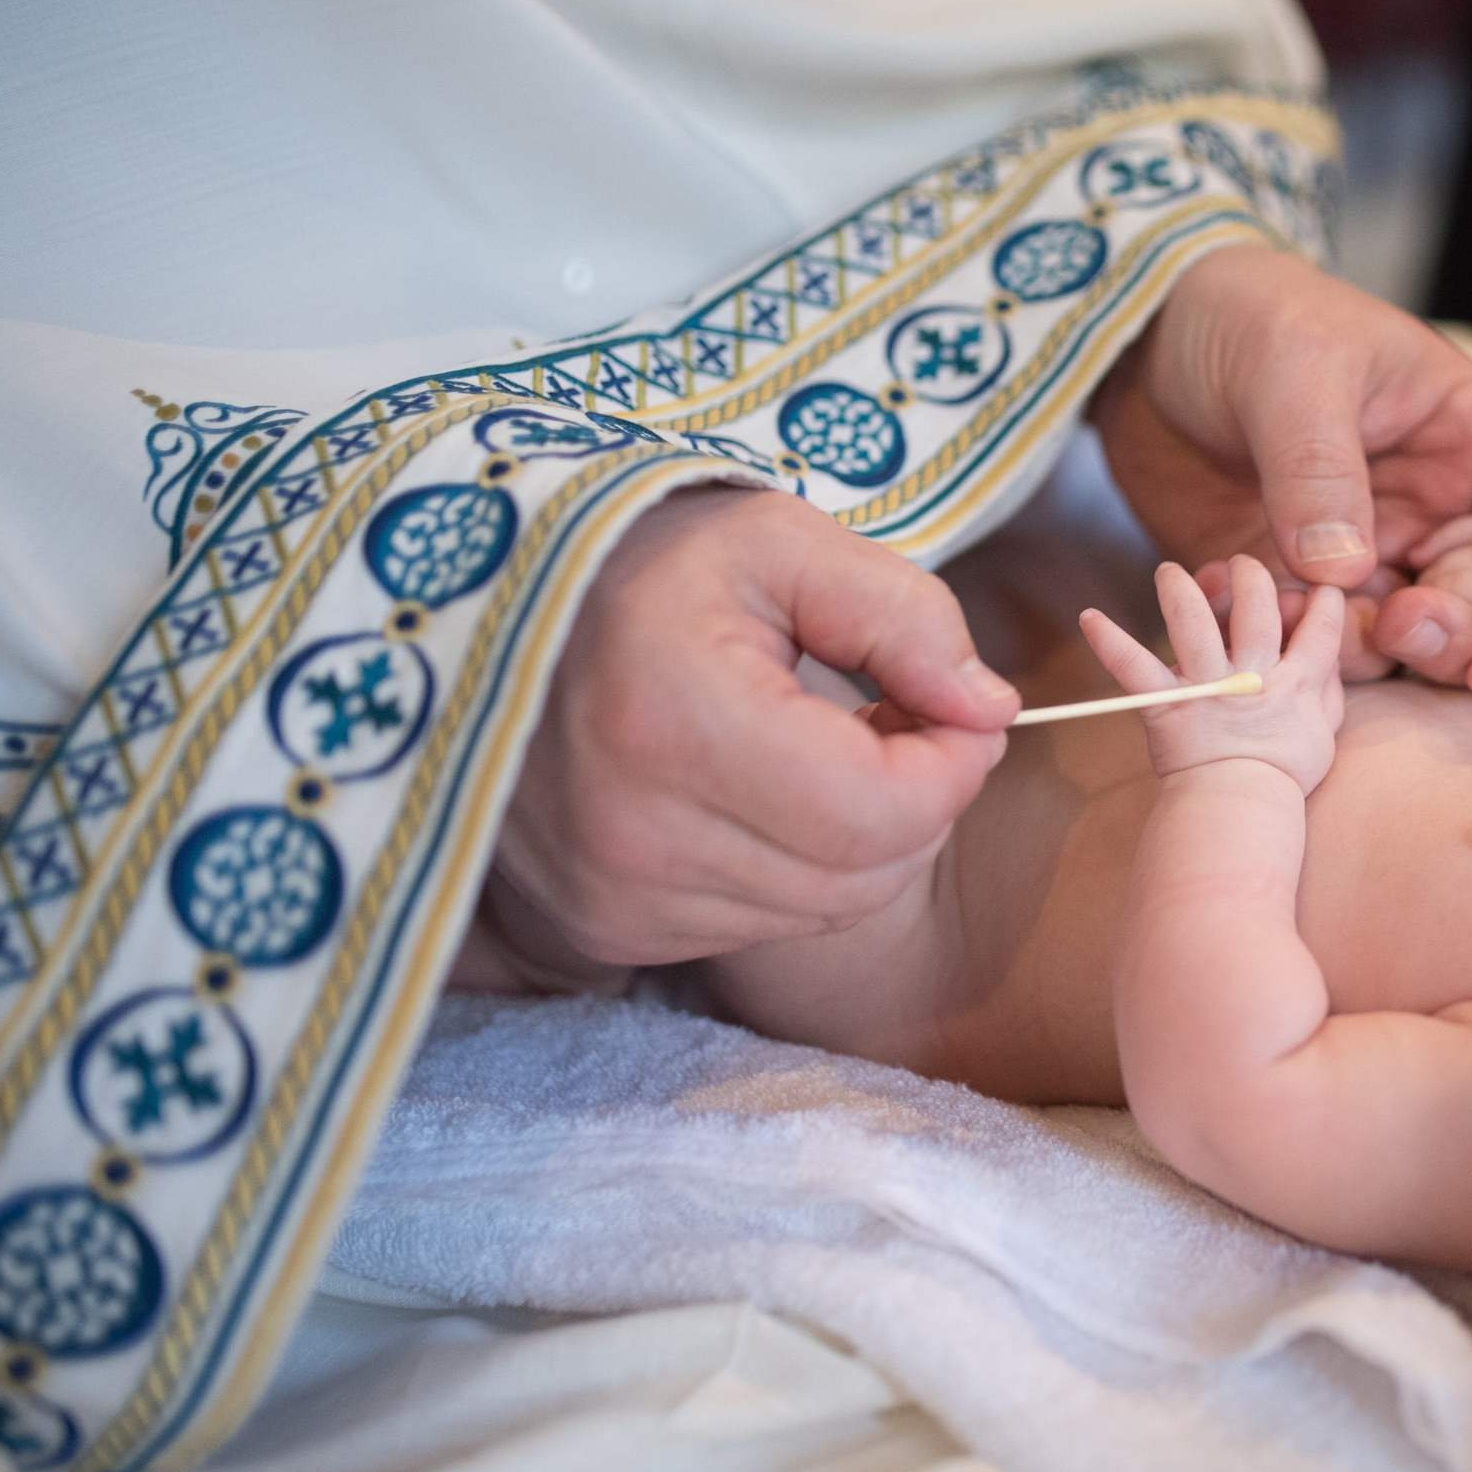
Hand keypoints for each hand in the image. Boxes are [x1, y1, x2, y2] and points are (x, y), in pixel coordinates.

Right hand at [494, 486, 1017, 968]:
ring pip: (825, 911)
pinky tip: (764, 790)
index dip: (955, 761)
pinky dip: (796, 866)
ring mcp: (614, 896)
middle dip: (917, 798)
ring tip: (822, 745)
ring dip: (861, 838)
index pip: (885, 810)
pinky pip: (763, 926)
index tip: (951, 701)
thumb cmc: (644, 563)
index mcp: (677, 726)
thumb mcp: (778, 543)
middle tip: (894, 714)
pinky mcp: (605, 928)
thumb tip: (989, 709)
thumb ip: (903, 617)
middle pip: (867, 875)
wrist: (482, 612)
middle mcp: (635, 836)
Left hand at [1080, 556, 1345, 794]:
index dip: (1323, 602)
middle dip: (1251, 577)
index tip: (1322, 587)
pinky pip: (1134, 668)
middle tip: (1242, 566)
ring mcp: (1207, 687)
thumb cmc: (1281, 775)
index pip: (1318, 629)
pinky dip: (1111, 642)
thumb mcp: (1323, 734)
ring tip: (1169, 572)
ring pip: (1194, 623)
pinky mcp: (1167, 705)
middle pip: (1256, 608)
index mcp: (1294, 682)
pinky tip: (1089, 617)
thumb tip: (1330, 655)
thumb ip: (1328, 690)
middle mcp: (1251, 675)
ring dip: (1180, 590)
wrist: (1240, 811)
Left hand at [1091, 245, 1471, 669]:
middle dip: (1467, 627)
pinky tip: (1225, 585)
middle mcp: (1432, 512)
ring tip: (1297, 610)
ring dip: (1365, 646)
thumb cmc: (1249, 317)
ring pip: (1406, 640)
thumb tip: (1342, 568)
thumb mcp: (1296, 368)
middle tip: (1403, 621)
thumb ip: (1321, 466)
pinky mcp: (1294, 591)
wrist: (1145, 344)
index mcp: (1469, 437)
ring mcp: (1365, 559)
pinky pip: (1310, 644)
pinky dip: (1278, 639)